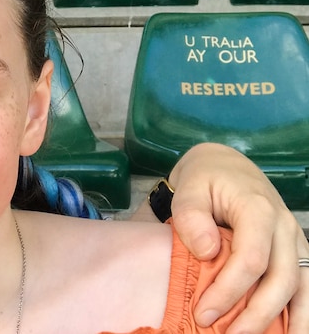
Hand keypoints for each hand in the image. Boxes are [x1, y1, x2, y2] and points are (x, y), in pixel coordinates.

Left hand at [167, 142, 307, 333]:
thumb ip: (192, 216)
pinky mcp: (296, 252)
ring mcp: (295, 241)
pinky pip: (307, 285)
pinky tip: (293, 333)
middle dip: (255, 314)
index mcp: (258, 210)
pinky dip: (303, 312)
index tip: (204, 313)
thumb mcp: (189, 188)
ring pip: (302, 287)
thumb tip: (207, 252)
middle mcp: (284, 228)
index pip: (251, 260)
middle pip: (280, 280)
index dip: (229, 291)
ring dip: (288, 321)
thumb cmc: (205, 180)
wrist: (226, 167)